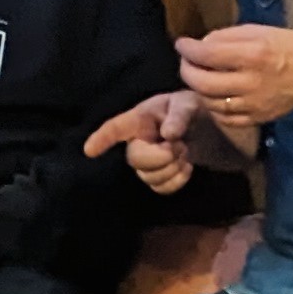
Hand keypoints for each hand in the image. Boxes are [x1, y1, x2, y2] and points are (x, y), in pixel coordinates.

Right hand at [85, 88, 199, 192]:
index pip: (116, 128)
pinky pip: (161, 188)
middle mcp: (136, 142)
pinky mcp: (156, 178)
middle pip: (135, 159)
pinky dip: (178, 180)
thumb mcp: (188, 104)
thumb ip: (179, 116)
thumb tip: (168, 134)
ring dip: (173, 167)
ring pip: (149, 177)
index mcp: (140, 119)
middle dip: (162, 156)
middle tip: (181, 144)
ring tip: (184, 151)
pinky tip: (186, 167)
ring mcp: (144, 163)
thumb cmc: (189, 110)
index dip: (102, 138)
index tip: (89, 151)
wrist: (203, 128)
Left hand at [176, 23, 292, 135]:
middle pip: (203, 83)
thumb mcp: (257, 31)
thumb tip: (199, 45)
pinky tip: (214, 95)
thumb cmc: (286, 46)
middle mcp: (252, 82)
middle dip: (187, 71)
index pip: (208, 55)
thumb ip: (226, 37)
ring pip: (211, 103)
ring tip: (199, 77)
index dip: (188, 49)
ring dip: (198, 89)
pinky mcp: (257, 118)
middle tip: (186, 63)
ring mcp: (254, 104)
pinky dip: (213, 106)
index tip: (181, 44)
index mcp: (253, 55)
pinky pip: (224, 118)